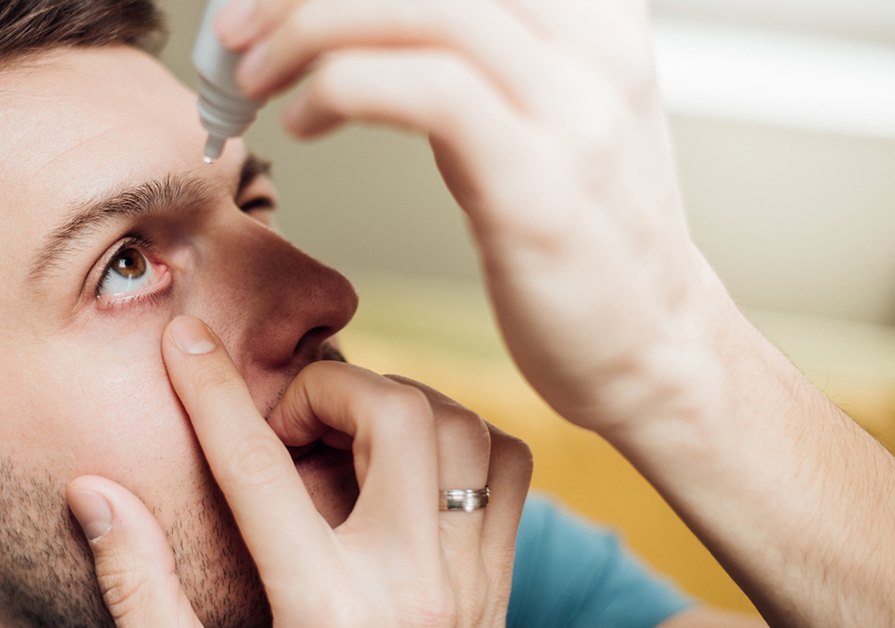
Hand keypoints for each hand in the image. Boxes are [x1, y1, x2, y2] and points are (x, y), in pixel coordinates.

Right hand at [67, 315, 531, 626]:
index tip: (184, 342)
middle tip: (287, 424)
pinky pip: (508, 471)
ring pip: (461, 429)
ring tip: (343, 439)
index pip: (257, 467)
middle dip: (329, 387)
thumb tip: (96, 494)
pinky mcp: (499, 590)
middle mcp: (406, 588)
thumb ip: (142, 591)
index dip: (212, 392)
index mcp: (319, 609)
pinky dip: (462, 440)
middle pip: (393, 414)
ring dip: (398, 406)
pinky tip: (409, 468)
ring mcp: (467, 587)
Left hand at [212, 3, 894, 626]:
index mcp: (592, 24)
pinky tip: (303, 125)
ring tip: (251, 76)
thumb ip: (477, 73)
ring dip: (309, 31)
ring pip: (420, 9)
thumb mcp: (542, 127)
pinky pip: (424, 93)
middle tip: (237, 27)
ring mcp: (572, 110)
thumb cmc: (585, 246)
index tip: (278, 0)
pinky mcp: (537, 181)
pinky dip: (342, 90)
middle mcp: (591, 48)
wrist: (657, 351)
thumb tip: (372, 41)